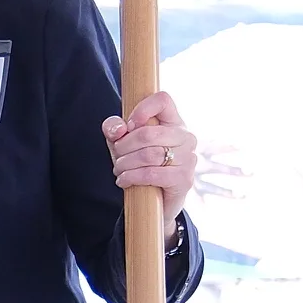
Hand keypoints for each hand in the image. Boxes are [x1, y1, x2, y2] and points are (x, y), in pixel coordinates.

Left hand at [104, 91, 197, 240]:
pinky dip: (131, 177)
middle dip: (123, 146)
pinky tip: (123, 181)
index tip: (129, 126)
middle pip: (148, 133)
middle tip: (117, 156)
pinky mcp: (184, 179)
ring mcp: (188, 158)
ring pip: (148, 155)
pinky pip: (152, 174)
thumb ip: (114, 128)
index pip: (163, 100)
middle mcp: (186, 137)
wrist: (155, 202)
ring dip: (125, 164)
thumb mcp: (122, 144)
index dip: (142, 109)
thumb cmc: (140, 166)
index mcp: (173, 121)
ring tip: (119, 170)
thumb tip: (118, 129)